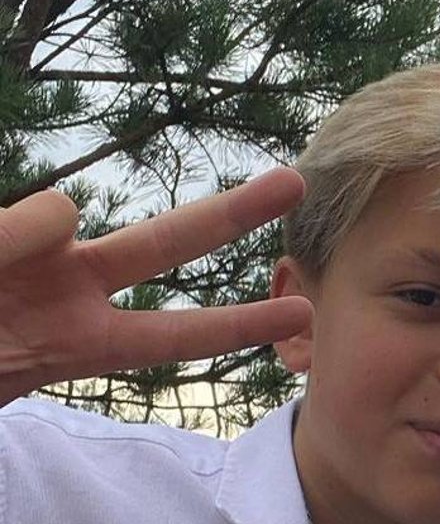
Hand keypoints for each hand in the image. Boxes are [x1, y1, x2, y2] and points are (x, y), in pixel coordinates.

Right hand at [0, 168, 312, 406]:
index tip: (303, 312)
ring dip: (17, 243)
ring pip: (58, 211)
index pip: (171, 335)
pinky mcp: (1, 222)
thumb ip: (36, 285)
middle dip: (231, 213)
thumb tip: (65, 209)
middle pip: (163, 241)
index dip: (236, 325)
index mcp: (79, 342)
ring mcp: (35, 251)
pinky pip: (15, 219)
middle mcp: (70, 285)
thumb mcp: (4, 363)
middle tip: (297, 182)